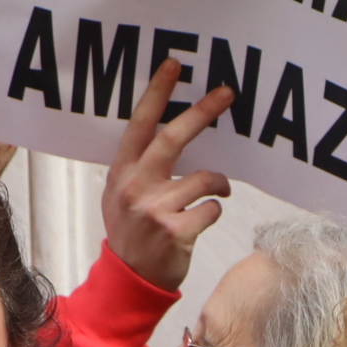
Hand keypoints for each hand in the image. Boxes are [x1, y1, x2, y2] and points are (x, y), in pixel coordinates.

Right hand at [102, 61, 237, 291]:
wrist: (130, 280)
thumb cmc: (130, 233)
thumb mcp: (120, 195)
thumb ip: (138, 167)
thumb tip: (167, 133)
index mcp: (122, 172)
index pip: (140, 124)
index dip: (157, 93)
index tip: (175, 66)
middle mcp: (135, 186)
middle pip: (172, 139)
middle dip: (202, 113)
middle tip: (227, 93)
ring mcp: (155, 209)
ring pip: (204, 178)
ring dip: (219, 181)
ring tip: (218, 188)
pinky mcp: (176, 232)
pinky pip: (212, 208)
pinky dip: (215, 209)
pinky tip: (205, 217)